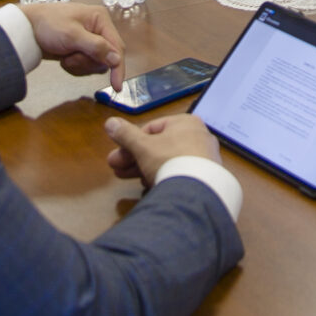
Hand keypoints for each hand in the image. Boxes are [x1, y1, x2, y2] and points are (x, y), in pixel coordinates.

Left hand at [23, 1, 124, 84]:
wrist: (26, 29)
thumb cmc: (48, 25)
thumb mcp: (72, 35)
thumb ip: (96, 47)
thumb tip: (116, 60)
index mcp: (100, 19)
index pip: (116, 47)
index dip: (117, 67)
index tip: (117, 86)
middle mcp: (99, 29)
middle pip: (106, 58)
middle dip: (88, 62)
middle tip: (71, 58)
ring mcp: (90, 40)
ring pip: (96, 64)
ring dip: (80, 65)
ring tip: (65, 56)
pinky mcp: (81, 50)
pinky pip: (86, 66)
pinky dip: (75, 67)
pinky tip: (64, 59)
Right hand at [104, 113, 220, 187]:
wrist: (195, 192)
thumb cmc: (169, 160)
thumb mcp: (142, 146)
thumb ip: (125, 134)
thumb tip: (110, 122)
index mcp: (185, 122)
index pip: (151, 128)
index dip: (131, 142)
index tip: (118, 155)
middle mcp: (198, 136)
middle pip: (158, 147)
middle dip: (134, 158)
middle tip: (116, 169)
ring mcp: (204, 158)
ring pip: (168, 161)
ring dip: (145, 169)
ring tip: (129, 179)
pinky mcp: (206, 177)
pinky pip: (180, 173)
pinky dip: (164, 177)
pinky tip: (151, 187)